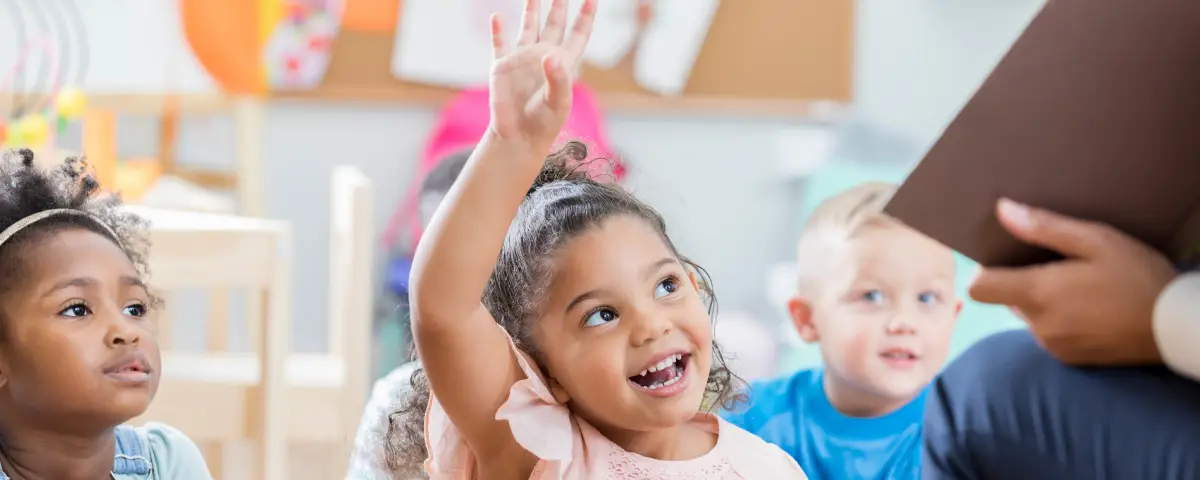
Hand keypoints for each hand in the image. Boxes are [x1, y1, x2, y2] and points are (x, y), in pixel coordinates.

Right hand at [487, 0, 596, 147]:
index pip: (578, 34)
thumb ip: (558, 78)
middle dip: (559, 4)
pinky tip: (497, 16)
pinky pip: (499, 43)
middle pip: (555, 23)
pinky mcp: (502, 67)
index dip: (586, 15)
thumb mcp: (558, 102)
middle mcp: (544, 56)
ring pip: (528, 27)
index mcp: (563, 63)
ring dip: (531, 10)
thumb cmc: (543, 123)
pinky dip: (497, 30)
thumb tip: (550, 54)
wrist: (517, 137)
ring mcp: (522, 60)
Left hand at [969, 198, 1177, 365]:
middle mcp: (1037, 325)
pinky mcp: (1069, 359)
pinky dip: (1059, 321)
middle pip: (1007, 299)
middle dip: (1024, 282)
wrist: (1174, 327)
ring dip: (1043, 302)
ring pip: (1029, 316)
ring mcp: (1052, 345)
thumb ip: (1044, 228)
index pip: (979, 288)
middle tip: (1059, 267)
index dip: (985, 272)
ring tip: (1080, 287)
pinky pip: (1049, 334)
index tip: (1005, 259)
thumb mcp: (1096, 241)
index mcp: (1037, 294)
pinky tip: (1089, 309)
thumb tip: (1001, 210)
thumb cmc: (1137, 276)